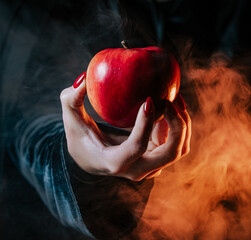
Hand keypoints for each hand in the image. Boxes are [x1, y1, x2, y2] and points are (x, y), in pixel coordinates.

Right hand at [60, 72, 190, 180]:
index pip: (136, 147)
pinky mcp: (157, 158)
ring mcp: (150, 167)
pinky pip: (175, 142)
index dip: (145, 124)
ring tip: (172, 98)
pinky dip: (177, 123)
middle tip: (170, 99)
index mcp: (115, 163)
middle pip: (170, 154)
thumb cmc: (81, 137)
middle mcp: (137, 170)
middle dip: (177, 125)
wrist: (92, 158)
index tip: (148, 99)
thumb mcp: (71, 119)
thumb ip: (70, 99)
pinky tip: (168, 105)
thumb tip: (83, 78)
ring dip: (181, 123)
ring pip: (178, 149)